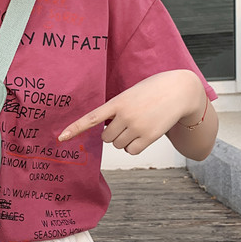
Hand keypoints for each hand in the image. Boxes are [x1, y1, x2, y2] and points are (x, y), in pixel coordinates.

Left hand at [57, 70, 207, 154]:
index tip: (61, 138)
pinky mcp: (149, 136)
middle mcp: (125, 115)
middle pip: (106, 138)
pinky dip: (134, 146)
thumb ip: (116, 110)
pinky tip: (144, 134)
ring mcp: (137, 127)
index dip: (75, 128)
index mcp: (117, 102)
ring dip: (124, 139)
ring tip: (139, 124)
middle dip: (113, 133)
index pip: (91, 118)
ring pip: (118, 145)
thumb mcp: (130, 94)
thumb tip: (106, 132)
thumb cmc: (152, 91)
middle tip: (127, 121)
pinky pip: (131, 151)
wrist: (179, 90)